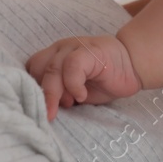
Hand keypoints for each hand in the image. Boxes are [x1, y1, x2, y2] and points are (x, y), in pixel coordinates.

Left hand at [25, 34, 142, 119]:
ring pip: (52, 67)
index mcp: (52, 57)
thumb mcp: (74, 92)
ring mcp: (74, 47)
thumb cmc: (102, 81)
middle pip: (37, 68)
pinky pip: (72, 66)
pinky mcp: (89, 51)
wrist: (132, 66)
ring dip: (55, 91)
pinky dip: (73, 84)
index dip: (32, 90)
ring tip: (67, 105)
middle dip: (41, 93)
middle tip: (50, 114)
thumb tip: (40, 113)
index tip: (37, 111)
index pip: (30, 70)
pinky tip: (82, 96)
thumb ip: (58, 95)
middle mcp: (59, 49)